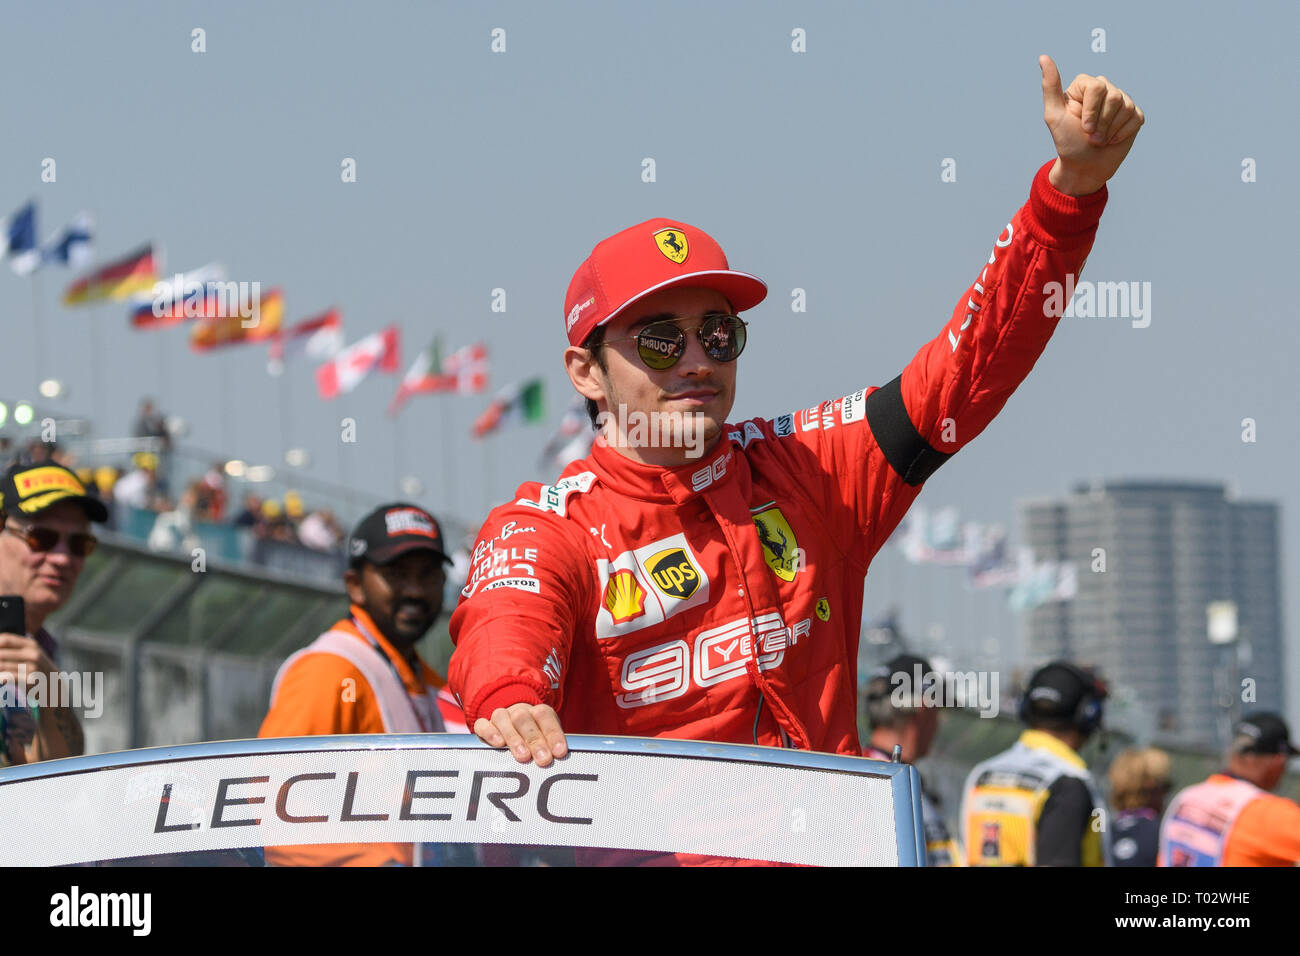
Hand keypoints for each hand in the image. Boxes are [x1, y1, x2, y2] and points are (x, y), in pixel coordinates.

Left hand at [0, 632, 54, 687]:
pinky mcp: (29, 680)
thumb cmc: (36, 667)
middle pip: (1, 653)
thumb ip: (14, 647)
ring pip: (1, 666)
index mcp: (31, 644)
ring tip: (0, 670)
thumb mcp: (30, 653)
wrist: (53, 684)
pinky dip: (1, 677)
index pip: (5, 639)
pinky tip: (2, 678)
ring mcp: (32, 667)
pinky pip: (7, 677)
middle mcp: (33, 654)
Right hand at [474, 703, 567, 767]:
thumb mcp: (547, 742)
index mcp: (538, 712)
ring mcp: (500, 717)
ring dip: (513, 738)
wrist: (511, 728)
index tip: (560, 752)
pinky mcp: (483, 726)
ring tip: (523, 756)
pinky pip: (482, 724)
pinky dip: (489, 732)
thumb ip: (552, 749)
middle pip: (524, 719)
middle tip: (543, 759)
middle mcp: (518, 712)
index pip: (545, 716)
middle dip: (535, 740)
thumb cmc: (534, 742)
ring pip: (503, 719)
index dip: (553, 734)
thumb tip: (562, 762)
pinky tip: (498, 744)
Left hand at [1039, 55, 1143, 195]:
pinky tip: (1112, 140)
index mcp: (1085, 85)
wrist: (1084, 167)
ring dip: (1110, 131)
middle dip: (1100, 123)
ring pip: (1126, 108)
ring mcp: (1122, 101)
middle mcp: (1105, 88)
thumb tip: (1043, 57)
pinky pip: (1136, 118)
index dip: (1091, 111)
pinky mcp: (1134, 114)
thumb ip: (1050, 86)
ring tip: (1099, 139)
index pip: (1097, 87)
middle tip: (1090, 136)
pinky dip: (1122, 134)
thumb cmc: (1067, 141)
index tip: (1082, 127)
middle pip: (1114, 97)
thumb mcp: (1054, 115)